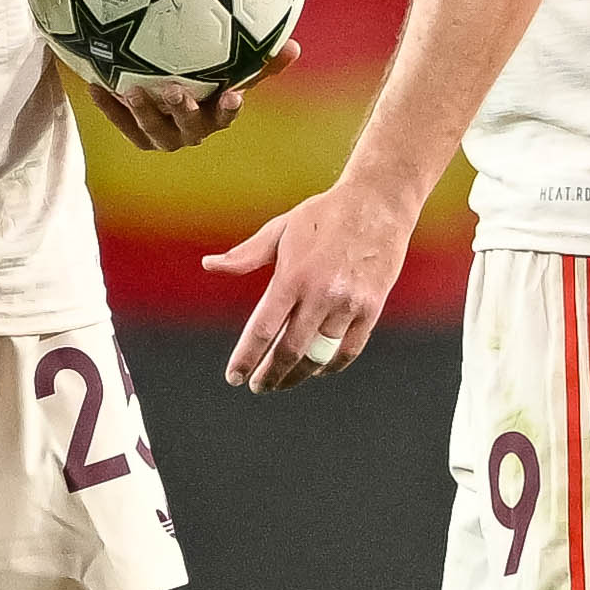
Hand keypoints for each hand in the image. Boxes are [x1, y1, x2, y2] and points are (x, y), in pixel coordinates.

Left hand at [88, 38, 298, 152]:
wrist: (168, 97)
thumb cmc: (209, 83)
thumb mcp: (233, 72)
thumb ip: (260, 62)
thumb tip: (296, 46)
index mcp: (216, 117)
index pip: (227, 116)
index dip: (229, 108)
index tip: (232, 94)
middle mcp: (191, 132)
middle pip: (188, 127)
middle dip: (181, 110)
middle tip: (173, 90)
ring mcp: (163, 137)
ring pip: (153, 131)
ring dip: (142, 113)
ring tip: (130, 91)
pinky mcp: (138, 135)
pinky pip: (122, 125)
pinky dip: (109, 109)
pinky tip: (95, 86)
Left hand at [207, 173, 417, 391]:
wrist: (378, 203)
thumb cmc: (324, 214)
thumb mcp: (281, 229)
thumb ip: (245, 255)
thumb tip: (210, 264)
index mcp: (293, 275)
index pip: (263, 329)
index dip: (246, 358)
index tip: (234, 377)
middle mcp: (321, 294)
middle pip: (290, 351)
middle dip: (270, 375)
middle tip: (258, 386)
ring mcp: (349, 304)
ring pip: (319, 356)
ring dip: (297, 376)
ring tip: (282, 382)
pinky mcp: (371, 308)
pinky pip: (348, 350)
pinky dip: (330, 366)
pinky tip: (316, 369)